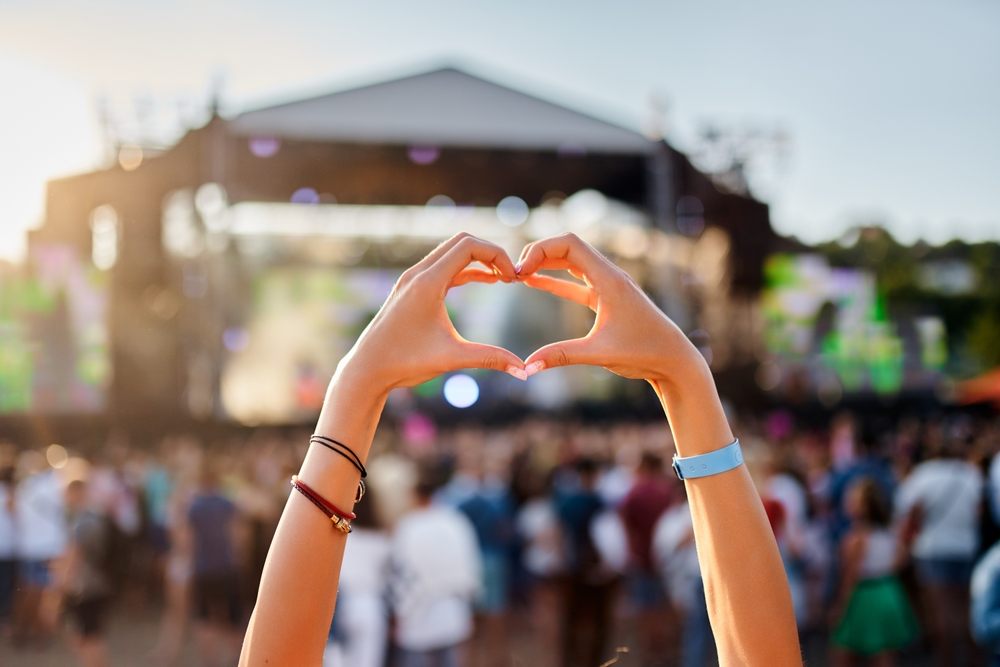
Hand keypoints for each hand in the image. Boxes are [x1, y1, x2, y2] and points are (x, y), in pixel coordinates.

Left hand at [337, 233, 525, 393]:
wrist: (367, 369)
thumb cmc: (405, 363)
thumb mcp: (452, 358)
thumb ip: (490, 359)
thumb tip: (525, 371)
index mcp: (428, 283)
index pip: (469, 246)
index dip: (497, 255)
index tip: (514, 278)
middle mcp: (418, 274)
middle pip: (462, 241)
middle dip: (490, 253)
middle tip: (512, 276)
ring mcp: (412, 279)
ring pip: (452, 252)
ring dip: (478, 260)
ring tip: (504, 278)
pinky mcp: (411, 289)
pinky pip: (444, 267)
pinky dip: (466, 270)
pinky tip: (486, 281)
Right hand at [516, 233, 705, 383]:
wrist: (673, 360)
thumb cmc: (644, 353)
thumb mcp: (599, 354)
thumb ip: (562, 356)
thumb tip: (528, 366)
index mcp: (609, 279)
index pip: (570, 245)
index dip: (540, 250)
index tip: (519, 271)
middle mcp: (609, 276)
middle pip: (568, 248)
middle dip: (538, 254)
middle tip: (512, 274)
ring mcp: (608, 286)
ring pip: (571, 263)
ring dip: (545, 265)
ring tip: (517, 275)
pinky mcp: (607, 299)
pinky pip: (576, 282)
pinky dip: (555, 281)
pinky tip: (534, 282)